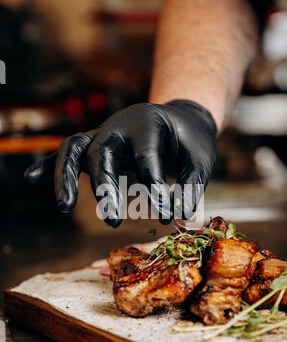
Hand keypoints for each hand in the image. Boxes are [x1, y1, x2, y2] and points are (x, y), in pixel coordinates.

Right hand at [25, 100, 216, 226]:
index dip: (155, 190)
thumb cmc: (189, 140)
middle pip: (102, 153)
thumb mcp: (200, 159)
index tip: (166, 217)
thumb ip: (192, 186)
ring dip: (66, 177)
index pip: (145, 160)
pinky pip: (67, 152)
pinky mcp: (94, 143)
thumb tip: (182, 218)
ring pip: (75, 149)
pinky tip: (32, 180)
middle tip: (112, 223)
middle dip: (104, 187)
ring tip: (65, 207)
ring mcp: (102, 133)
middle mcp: (119, 126)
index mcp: (148, 124)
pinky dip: (49, 165)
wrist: (177, 117)